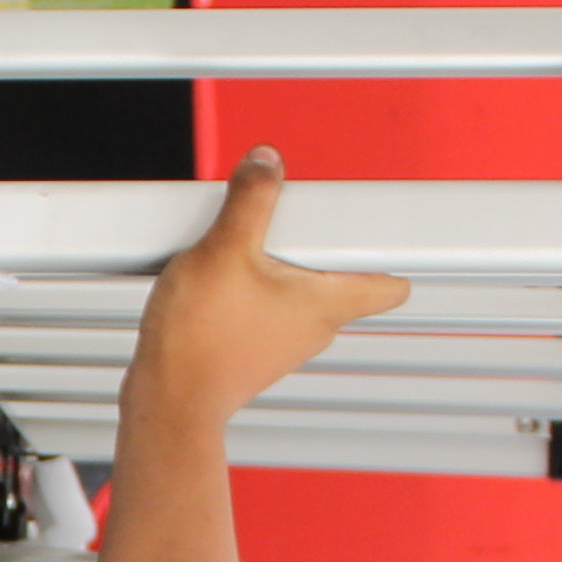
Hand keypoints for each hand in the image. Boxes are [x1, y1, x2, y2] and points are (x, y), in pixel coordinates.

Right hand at [123, 151, 407, 439]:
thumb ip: (251, 199)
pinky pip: (266, 306)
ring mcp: (285, 341)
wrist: (168, 398)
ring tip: (243, 249)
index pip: (393, 285)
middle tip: (290, 223)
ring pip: (299, 292)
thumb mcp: (224, 249)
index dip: (392, 253)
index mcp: (330, 304)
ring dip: (278, 267)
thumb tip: (266, 164)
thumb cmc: (201, 342)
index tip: (379, 227)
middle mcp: (316, 327)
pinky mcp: (254, 348)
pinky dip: (250, 287)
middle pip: (340, 277)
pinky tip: (218, 277)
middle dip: (317, 246)